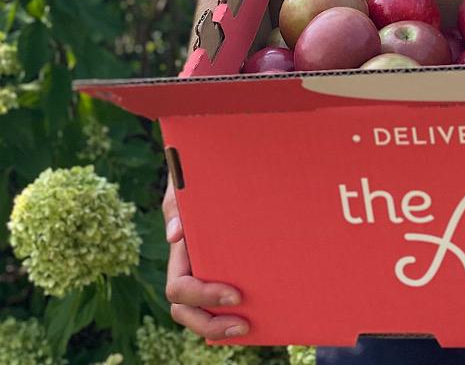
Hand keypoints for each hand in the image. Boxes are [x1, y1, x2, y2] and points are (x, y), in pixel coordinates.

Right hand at [163, 179, 248, 339]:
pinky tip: (263, 313)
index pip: (179, 290)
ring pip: (203, 311)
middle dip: (210, 324)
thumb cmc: (196, 175)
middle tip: (243, 326)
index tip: (235, 296)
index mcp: (181, 252)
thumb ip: (179, 206)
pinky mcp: (226, 266)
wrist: (214, 164)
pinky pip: (224, 299)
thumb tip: (175, 235)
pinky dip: (236, 310)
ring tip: (251, 326)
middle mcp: (191, 266)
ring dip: (220, 326)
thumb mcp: (185, 185)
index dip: (203, 298)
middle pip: (187, 311)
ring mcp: (207, 269)